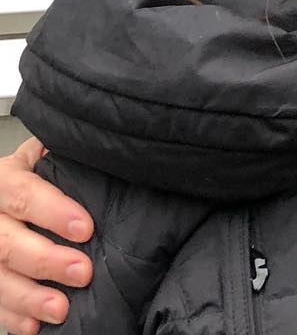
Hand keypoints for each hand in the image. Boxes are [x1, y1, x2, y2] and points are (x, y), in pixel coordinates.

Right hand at [0, 139, 92, 333]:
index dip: (53, 212)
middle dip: (46, 261)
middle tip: (84, 273)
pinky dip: (12, 317)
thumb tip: (109, 156)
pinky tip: (34, 326)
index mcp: (4, 180)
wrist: (5, 193)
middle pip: (7, 243)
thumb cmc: (35, 173)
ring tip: (60, 309)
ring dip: (28, 298)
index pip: (24, 195)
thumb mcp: (46, 156)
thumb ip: (67, 159)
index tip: (87, 229)